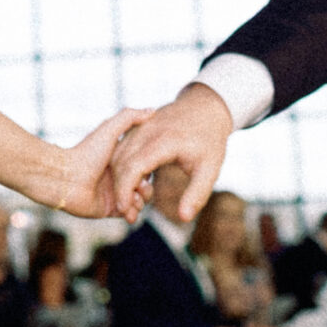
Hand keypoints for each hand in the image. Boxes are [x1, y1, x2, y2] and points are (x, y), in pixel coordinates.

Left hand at [52, 108, 153, 219]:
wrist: (66, 178)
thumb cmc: (86, 152)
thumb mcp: (109, 129)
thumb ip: (129, 117)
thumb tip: (152, 110)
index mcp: (119, 160)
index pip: (144, 166)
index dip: (151, 168)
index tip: (151, 168)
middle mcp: (117, 177)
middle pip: (144, 185)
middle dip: (147, 187)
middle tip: (142, 186)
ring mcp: (114, 193)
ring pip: (139, 201)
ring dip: (142, 200)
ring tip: (135, 197)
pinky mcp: (109, 209)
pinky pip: (128, 213)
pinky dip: (133, 212)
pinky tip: (130, 208)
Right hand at [108, 83, 232, 222]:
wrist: (205, 108)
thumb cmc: (209, 140)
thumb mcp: (210, 169)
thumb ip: (197, 194)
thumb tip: (185, 218)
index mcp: (163, 141)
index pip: (134, 166)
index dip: (125, 189)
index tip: (125, 210)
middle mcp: (146, 131)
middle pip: (120, 162)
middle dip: (119, 189)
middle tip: (128, 213)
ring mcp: (138, 127)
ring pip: (116, 155)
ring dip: (118, 179)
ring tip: (132, 200)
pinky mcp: (135, 127)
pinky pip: (120, 148)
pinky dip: (120, 167)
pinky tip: (135, 183)